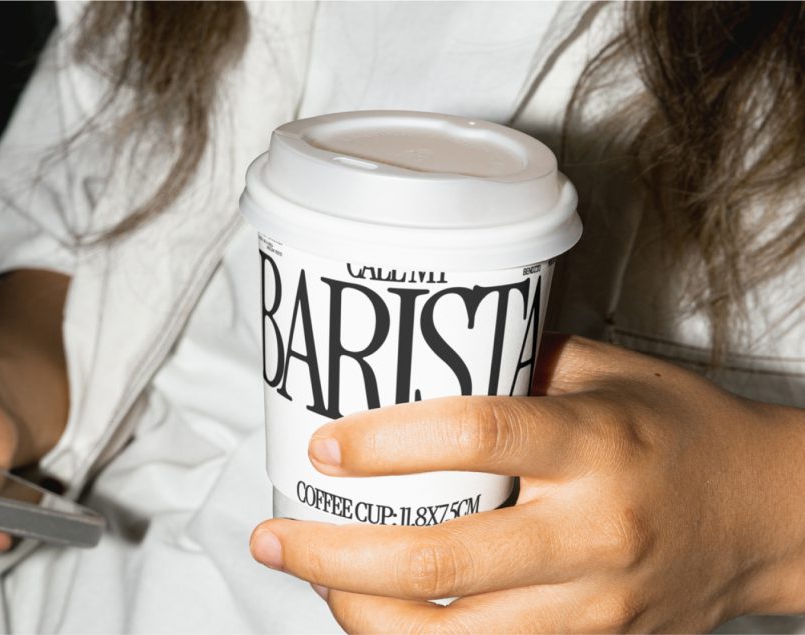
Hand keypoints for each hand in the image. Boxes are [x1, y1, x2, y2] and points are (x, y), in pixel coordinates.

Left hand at [250, 334, 804, 631]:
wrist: (763, 516)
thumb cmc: (681, 432)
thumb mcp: (608, 372)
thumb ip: (515, 366)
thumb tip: (418, 359)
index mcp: (595, 444)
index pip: (474, 438)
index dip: (384, 443)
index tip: (325, 445)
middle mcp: (593, 533)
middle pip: (440, 560)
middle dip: (335, 557)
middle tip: (275, 534)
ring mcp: (593, 608)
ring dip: (360, 613)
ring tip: (311, 577)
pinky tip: (375, 615)